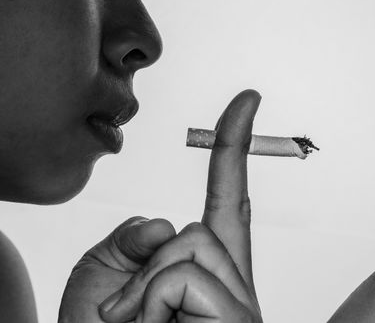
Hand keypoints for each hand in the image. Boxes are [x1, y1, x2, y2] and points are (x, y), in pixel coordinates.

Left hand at [58, 90, 261, 322]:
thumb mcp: (99, 280)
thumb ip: (130, 240)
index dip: (235, 147)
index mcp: (207, 271)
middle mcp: (233, 283)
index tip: (246, 101)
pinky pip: (184, 276)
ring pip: (191, 244)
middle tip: (129, 317)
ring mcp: (240, 303)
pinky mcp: (238, 317)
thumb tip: (168, 227)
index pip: (228, 198)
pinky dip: (150, 301)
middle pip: (199, 226)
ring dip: (145, 288)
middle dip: (151, 264)